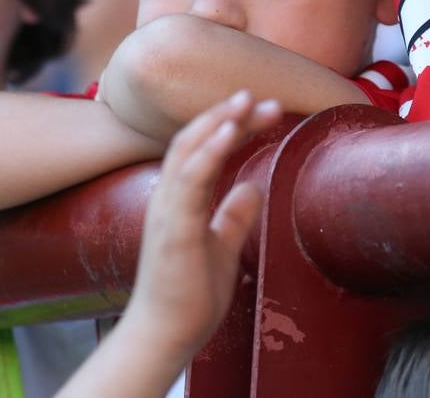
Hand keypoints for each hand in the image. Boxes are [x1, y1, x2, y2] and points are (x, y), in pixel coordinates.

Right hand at [122, 90, 281, 358]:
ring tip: (245, 101)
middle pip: (192, 140)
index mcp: (179, 201)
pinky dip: (209, 150)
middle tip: (258, 94)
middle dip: (224, 113)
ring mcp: (168, 210)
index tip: (261, 110)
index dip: (229, 126)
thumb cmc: (190, 295)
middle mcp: (168, 198)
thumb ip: (234, 217)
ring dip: (217, 122)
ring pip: (187, 151)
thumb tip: (252, 189)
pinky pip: (189, 179)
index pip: (202, 149)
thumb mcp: (223, 248)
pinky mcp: (174, 228)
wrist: (168, 335)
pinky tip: (229, 132)